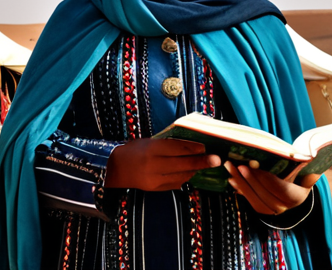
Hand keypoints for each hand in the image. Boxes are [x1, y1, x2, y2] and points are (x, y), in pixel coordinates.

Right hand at [105, 138, 220, 190]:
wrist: (115, 169)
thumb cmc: (133, 151)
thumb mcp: (148, 142)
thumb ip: (166, 145)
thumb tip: (189, 147)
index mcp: (151, 149)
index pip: (176, 148)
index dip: (192, 148)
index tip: (205, 147)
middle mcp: (153, 165)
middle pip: (182, 163)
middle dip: (201, 162)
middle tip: (216, 160)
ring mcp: (154, 179)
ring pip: (181, 175)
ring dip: (194, 170)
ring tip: (203, 165)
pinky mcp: (155, 189)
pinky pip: (175, 183)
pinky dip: (184, 178)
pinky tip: (189, 173)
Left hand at [224, 161, 318, 214]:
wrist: (294, 175)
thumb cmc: (298, 165)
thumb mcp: (304, 163)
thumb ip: (306, 162)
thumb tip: (310, 155)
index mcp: (298, 196)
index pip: (282, 189)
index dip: (267, 179)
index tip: (253, 165)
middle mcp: (287, 206)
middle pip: (266, 196)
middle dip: (250, 180)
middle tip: (238, 165)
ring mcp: (274, 209)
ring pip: (256, 201)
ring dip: (242, 185)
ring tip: (231, 170)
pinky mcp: (263, 207)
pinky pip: (250, 201)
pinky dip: (240, 190)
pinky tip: (231, 179)